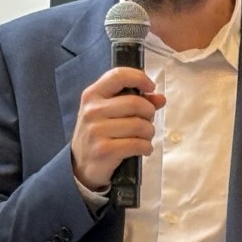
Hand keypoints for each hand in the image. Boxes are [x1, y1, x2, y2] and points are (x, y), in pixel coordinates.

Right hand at [69, 67, 165, 190]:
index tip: (150, 87)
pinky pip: (138, 144)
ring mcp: (96, 131)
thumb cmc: (99, 133)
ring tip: (144, 137)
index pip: (118, 76)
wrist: (81, 165)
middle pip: (135, 103)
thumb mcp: (109, 113)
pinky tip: (142, 149)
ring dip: (149, 133)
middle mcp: (92, 110)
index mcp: (92, 95)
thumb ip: (134, 101)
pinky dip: (146, 147)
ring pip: (140, 125)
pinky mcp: (104, 150)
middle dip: (149, 113)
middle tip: (147, 121)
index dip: (139, 78)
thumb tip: (160, 98)